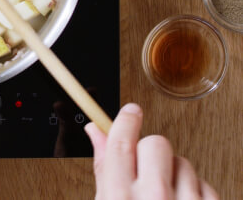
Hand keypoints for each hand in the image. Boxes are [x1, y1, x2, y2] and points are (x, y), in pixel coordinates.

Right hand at [85, 103, 218, 199]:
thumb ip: (104, 169)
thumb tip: (95, 131)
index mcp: (121, 197)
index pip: (121, 141)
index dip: (126, 120)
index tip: (131, 111)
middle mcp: (153, 199)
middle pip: (154, 143)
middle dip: (150, 151)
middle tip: (146, 170)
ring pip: (182, 162)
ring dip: (173, 174)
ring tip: (166, 196)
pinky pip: (205, 184)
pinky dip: (195, 192)